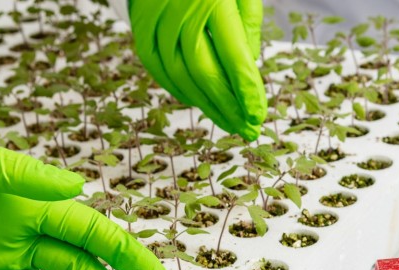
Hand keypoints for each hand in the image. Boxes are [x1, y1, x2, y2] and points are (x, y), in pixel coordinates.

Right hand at [129, 0, 266, 139]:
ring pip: (179, 74)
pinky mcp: (140, 25)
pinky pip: (156, 67)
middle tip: (247, 129)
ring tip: (228, 123)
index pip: (233, 55)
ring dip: (205, 105)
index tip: (258, 115)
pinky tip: (198, 102)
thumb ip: (247, 26)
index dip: (246, 90)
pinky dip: (178, 89)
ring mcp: (156, 18)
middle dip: (228, 106)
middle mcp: (181, 9)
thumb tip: (247, 73)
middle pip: (204, 71)